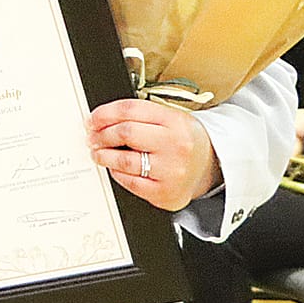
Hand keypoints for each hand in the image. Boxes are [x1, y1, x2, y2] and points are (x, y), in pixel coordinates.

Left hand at [88, 97, 217, 210]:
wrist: (210, 164)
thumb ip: (137, 115)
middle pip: (125, 133)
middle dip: (101, 135)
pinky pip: (130, 182)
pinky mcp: (165, 192)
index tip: (92, 120)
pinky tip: (116, 169)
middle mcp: (175, 145)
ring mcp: (172, 170)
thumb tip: (99, 121)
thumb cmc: (182, 139)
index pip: (130, 110)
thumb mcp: (168, 118)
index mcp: (174, 121)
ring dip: (103, 156)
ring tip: (98, 153)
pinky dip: (117, 174)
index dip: (104, 114)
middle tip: (92, 138)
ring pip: (123, 160)